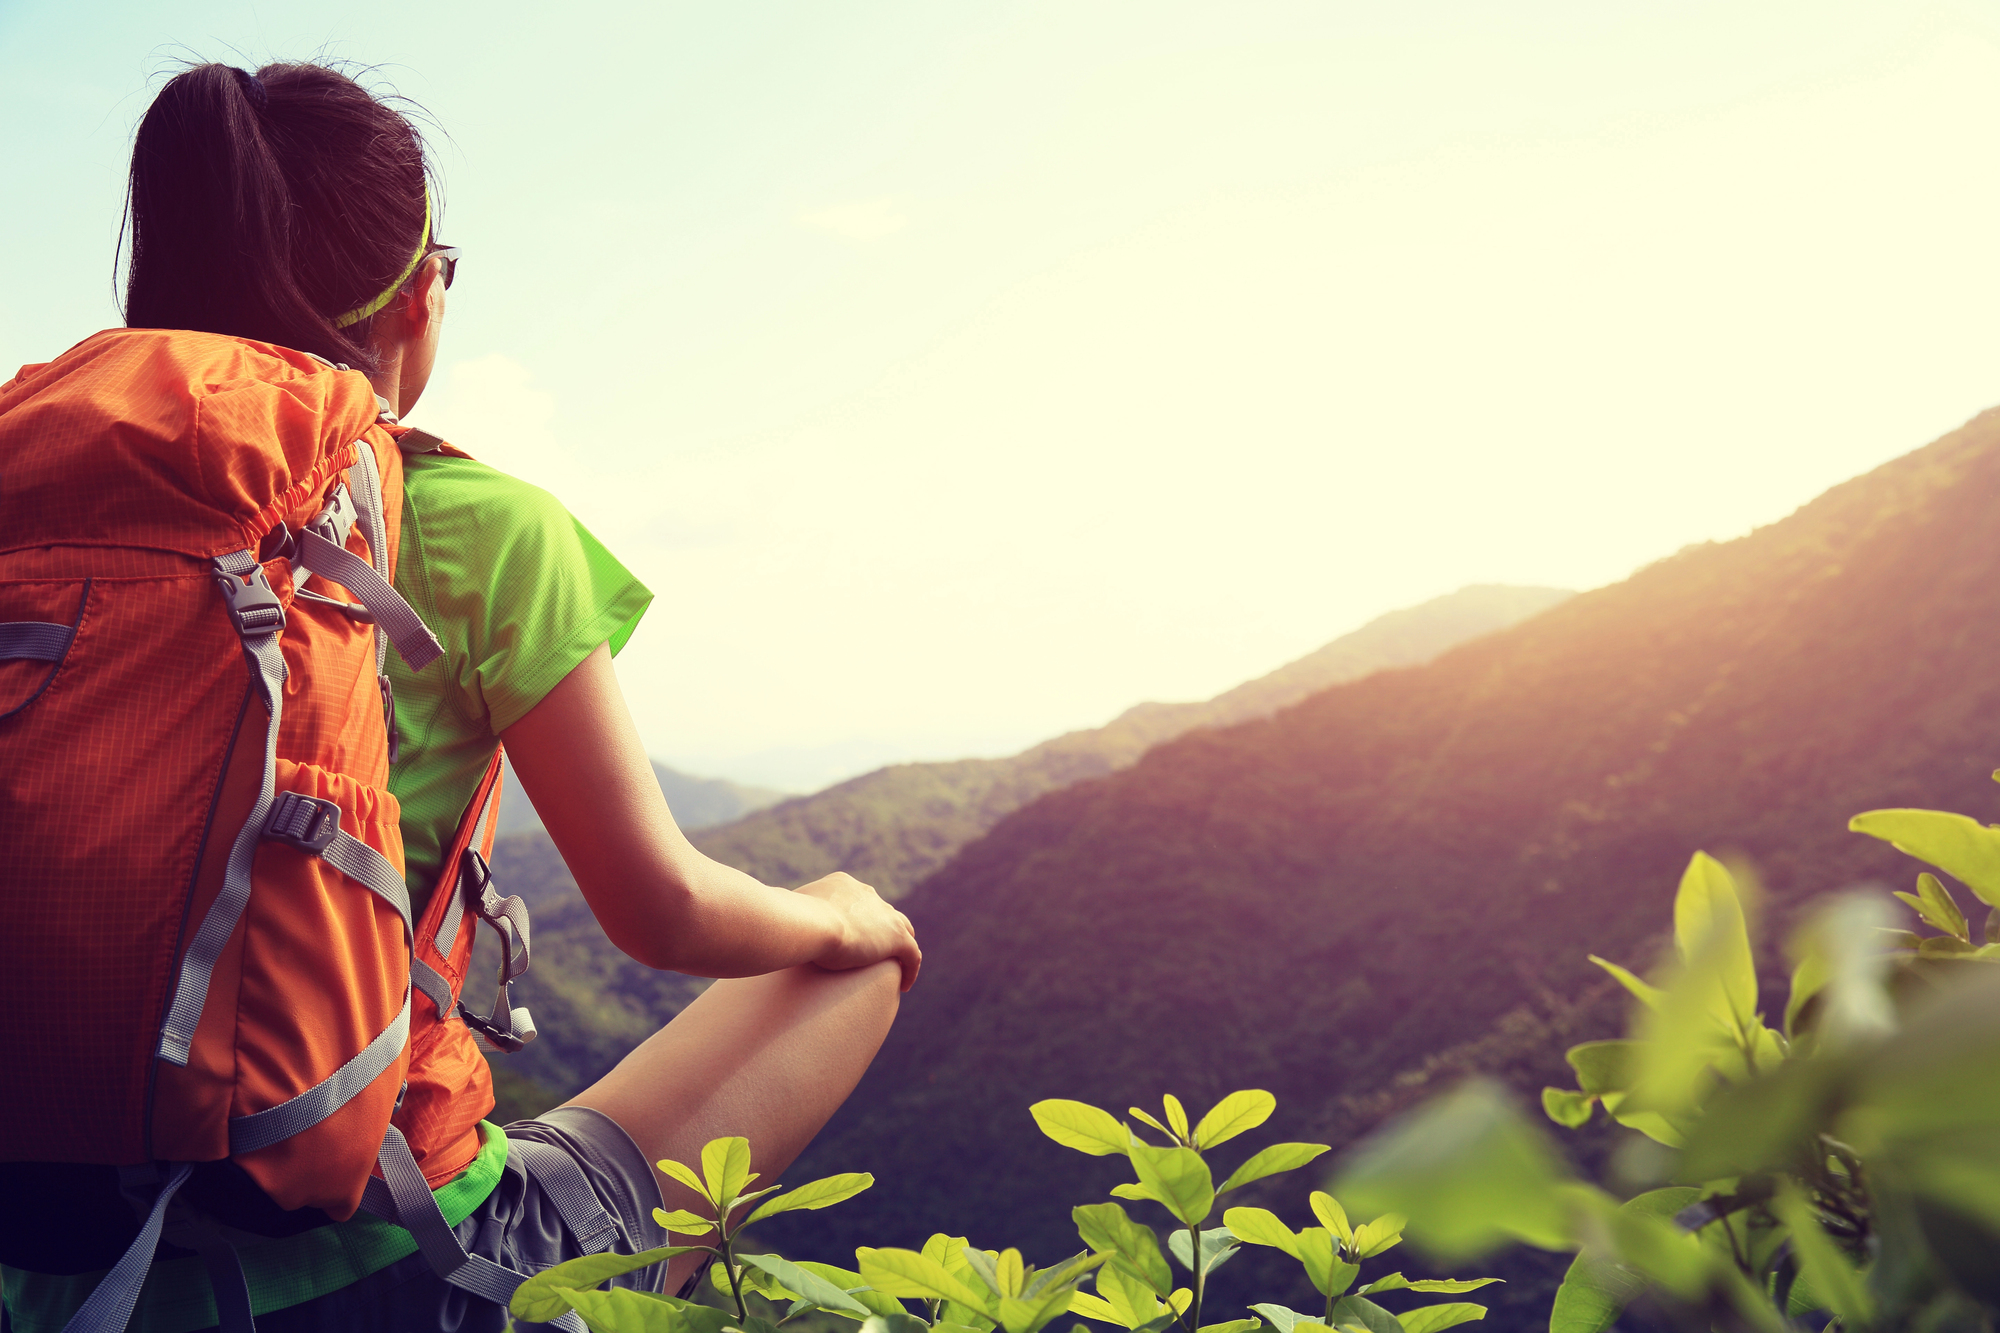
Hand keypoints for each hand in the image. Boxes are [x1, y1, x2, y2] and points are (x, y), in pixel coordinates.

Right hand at [796, 872, 921, 990]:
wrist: (810, 923)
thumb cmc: (790, 920)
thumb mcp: (785, 910)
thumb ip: (785, 913)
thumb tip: (770, 917)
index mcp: (843, 885)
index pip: (858, 900)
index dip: (859, 917)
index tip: (855, 935)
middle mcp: (868, 895)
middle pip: (883, 912)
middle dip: (883, 928)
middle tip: (877, 951)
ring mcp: (886, 915)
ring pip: (903, 930)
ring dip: (901, 947)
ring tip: (896, 968)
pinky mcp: (896, 938)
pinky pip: (912, 955)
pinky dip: (911, 969)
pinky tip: (905, 987)